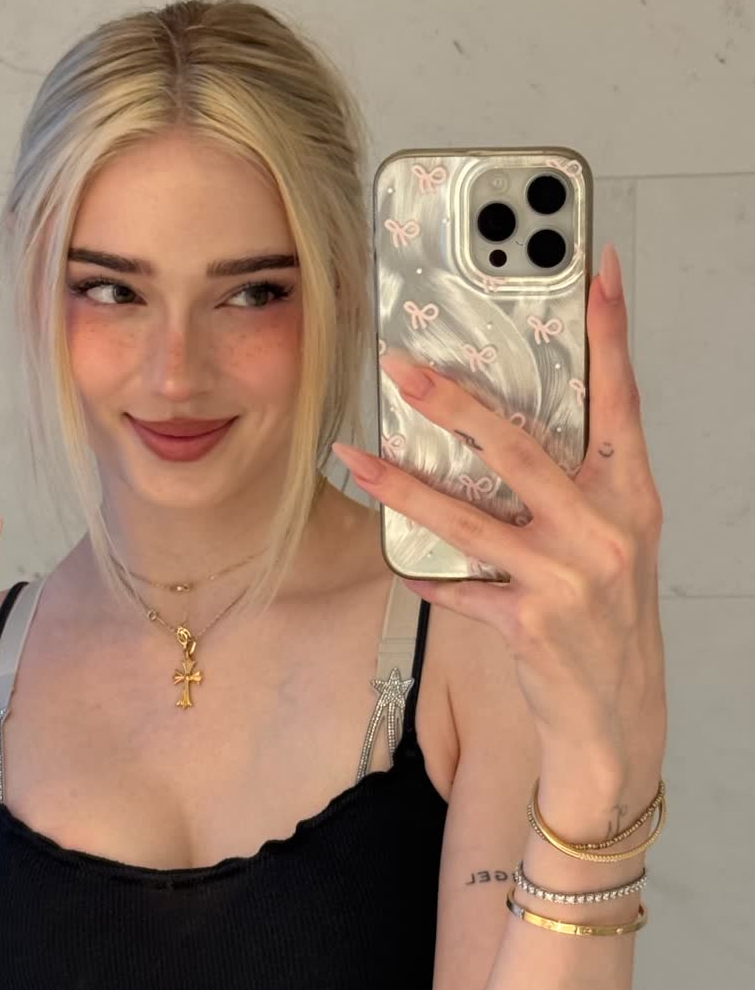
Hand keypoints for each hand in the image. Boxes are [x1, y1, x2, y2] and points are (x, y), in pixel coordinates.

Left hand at [331, 243, 666, 769]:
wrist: (615, 719)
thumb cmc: (610, 622)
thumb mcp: (613, 544)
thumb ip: (575, 489)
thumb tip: (504, 432)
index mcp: (631, 498)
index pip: (621, 400)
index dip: (610, 333)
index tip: (594, 270)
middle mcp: (604, 532)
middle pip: (520, 449)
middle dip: (455, 402)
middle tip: (403, 367)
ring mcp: (566, 579)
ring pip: (470, 518)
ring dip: (405, 485)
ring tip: (358, 457)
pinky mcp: (529, 624)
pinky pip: (459, 588)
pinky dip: (426, 574)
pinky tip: (399, 561)